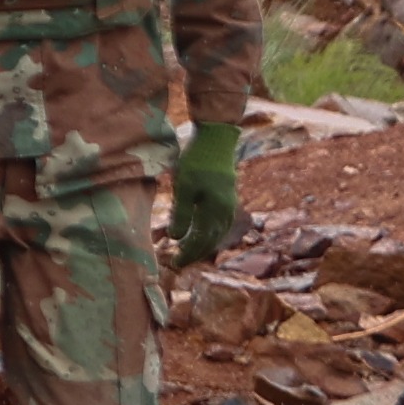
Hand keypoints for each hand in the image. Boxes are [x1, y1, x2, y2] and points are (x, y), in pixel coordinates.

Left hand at [171, 118, 240, 266]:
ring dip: (203, 245)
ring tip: (188, 253)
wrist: (217, 140)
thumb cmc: (197, 161)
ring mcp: (229, 205)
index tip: (174, 264)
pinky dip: (209, 233)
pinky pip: (220, 223)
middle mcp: (226, 211)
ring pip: (217, 233)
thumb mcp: (184, 186)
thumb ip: (181, 213)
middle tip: (178, 264)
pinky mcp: (227, 198)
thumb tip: (176, 238)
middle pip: (211, 240)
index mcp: (216, 211)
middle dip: (194, 253)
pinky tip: (201, 235)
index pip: (201, 240)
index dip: (187, 253)